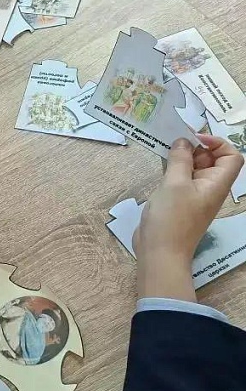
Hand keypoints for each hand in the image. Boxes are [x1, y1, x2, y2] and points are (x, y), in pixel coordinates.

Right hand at [134, 135, 242, 300]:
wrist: (160, 251)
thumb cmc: (171, 218)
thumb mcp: (174, 184)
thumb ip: (180, 159)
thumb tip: (183, 141)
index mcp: (217, 184)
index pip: (231, 157)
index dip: (217, 143)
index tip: (194, 139)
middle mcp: (210, 188)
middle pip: (213, 160)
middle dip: (196, 147)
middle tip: (174, 142)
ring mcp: (194, 195)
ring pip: (195, 168)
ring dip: (183, 157)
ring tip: (165, 151)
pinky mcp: (180, 200)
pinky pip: (182, 178)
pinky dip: (174, 168)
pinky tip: (160, 165)